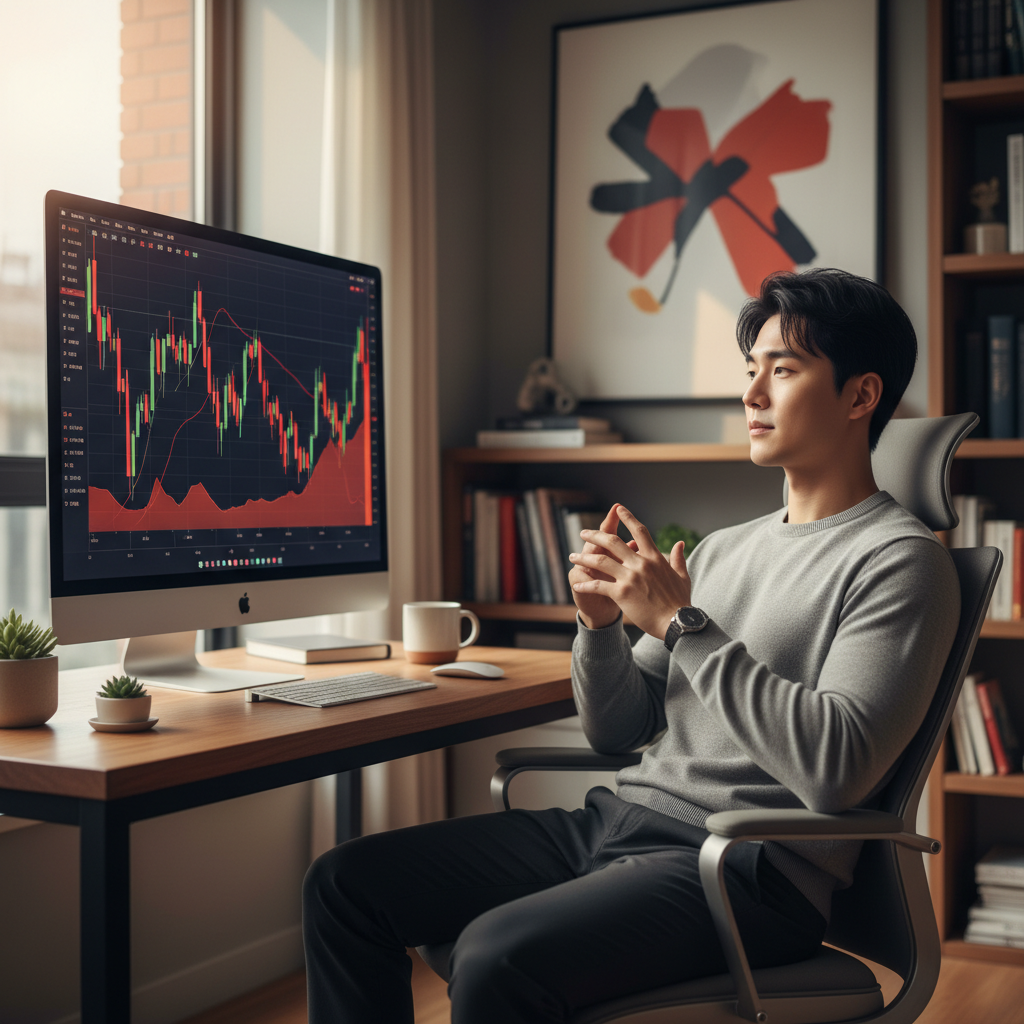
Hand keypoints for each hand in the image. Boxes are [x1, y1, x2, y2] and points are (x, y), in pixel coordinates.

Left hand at [569, 505, 691, 639]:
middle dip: (595, 535)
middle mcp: (641, 564)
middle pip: (613, 542)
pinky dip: (586, 584)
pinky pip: (598, 584)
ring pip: (600, 560)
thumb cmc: (680, 601)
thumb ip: (678, 558)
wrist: (676, 622)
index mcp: (655, 558)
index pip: (640, 531)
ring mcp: (630, 577)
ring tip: (573, 556)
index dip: (628, 518)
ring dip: (584, 557)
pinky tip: (577, 584)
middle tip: (583, 533)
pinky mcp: (621, 593)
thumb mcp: (682, 576)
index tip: (618, 509)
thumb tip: (680, 543)